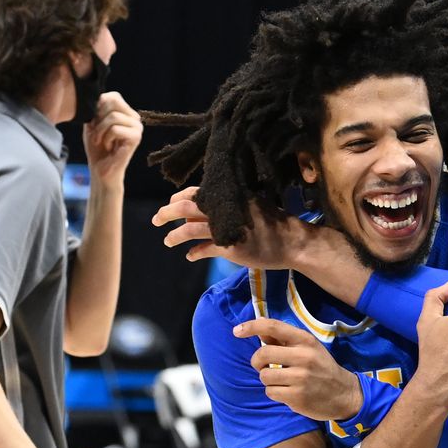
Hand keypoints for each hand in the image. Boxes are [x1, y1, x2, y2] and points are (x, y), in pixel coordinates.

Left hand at [83, 92, 142, 185]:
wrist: (100, 170)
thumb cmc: (96, 148)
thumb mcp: (92, 123)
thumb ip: (96, 108)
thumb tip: (99, 96)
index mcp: (125, 112)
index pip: (112, 96)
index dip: (98, 108)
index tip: (94, 124)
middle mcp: (134, 118)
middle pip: (112, 103)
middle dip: (98, 119)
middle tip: (97, 134)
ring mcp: (137, 127)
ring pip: (113, 116)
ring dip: (100, 130)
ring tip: (101, 141)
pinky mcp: (136, 138)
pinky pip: (116, 129)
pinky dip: (106, 138)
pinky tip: (109, 147)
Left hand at [152, 187, 316, 269]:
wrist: (291, 241)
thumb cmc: (272, 221)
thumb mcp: (250, 204)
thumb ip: (228, 205)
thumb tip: (205, 206)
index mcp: (229, 196)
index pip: (196, 192)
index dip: (178, 198)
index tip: (170, 204)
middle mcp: (225, 210)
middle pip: (187, 207)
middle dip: (167, 212)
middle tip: (156, 219)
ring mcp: (227, 229)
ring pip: (191, 229)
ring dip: (175, 235)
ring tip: (167, 241)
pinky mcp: (230, 248)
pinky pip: (204, 250)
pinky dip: (194, 253)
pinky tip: (189, 256)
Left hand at [236, 318, 361, 421]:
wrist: (344, 394)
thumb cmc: (321, 367)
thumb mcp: (307, 348)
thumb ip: (283, 338)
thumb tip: (259, 325)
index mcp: (305, 340)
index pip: (274, 327)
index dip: (252, 327)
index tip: (236, 331)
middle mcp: (303, 357)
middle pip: (263, 354)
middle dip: (257, 362)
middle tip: (263, 366)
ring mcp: (301, 378)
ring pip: (264, 376)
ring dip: (267, 379)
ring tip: (280, 381)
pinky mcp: (297, 397)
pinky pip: (270, 392)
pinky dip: (274, 393)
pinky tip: (287, 392)